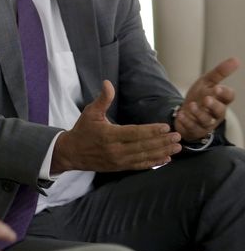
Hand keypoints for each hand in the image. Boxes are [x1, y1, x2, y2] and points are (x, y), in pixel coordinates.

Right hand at [52, 80, 181, 172]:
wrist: (71, 152)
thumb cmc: (83, 130)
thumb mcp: (90, 112)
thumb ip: (103, 99)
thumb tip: (107, 83)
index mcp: (108, 135)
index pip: (134, 133)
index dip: (151, 130)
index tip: (166, 127)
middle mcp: (115, 150)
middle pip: (143, 146)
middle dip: (162, 141)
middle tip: (178, 136)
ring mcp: (118, 160)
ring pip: (144, 156)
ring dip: (162, 152)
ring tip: (177, 147)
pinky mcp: (119, 167)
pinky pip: (140, 165)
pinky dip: (154, 162)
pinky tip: (166, 159)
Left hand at [175, 57, 238, 141]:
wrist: (185, 112)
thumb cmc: (199, 96)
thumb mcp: (207, 82)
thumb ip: (220, 72)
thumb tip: (235, 59)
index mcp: (220, 99)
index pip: (228, 97)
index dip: (224, 93)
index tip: (217, 88)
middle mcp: (216, 112)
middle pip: (220, 110)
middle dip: (214, 105)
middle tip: (206, 99)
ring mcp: (206, 122)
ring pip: (206, 120)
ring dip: (199, 113)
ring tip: (191, 106)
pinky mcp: (195, 129)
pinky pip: (192, 127)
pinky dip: (186, 121)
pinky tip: (181, 115)